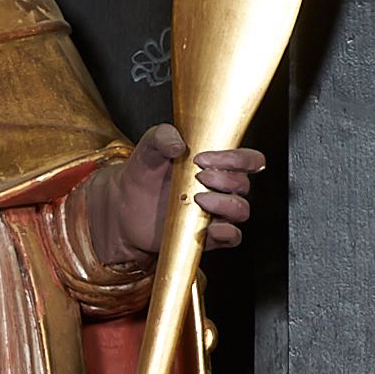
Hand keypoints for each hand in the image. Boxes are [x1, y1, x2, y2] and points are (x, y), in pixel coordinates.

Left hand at [97, 124, 265, 262]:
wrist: (125, 205)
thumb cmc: (144, 173)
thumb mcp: (149, 148)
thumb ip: (162, 136)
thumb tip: (179, 144)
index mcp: (216, 164)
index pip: (249, 160)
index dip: (238, 158)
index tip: (204, 158)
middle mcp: (221, 188)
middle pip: (243, 184)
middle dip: (223, 178)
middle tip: (198, 176)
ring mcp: (216, 212)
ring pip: (241, 210)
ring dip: (224, 203)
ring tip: (198, 199)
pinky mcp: (208, 235)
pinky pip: (233, 237)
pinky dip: (226, 233)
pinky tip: (210, 227)